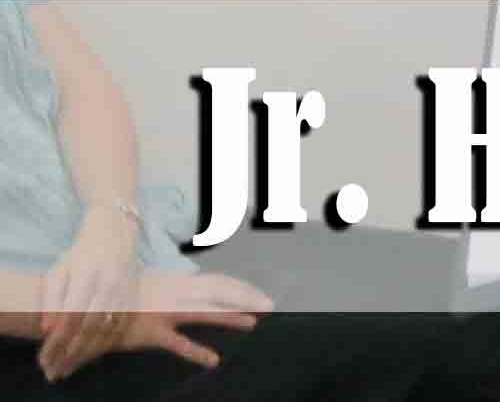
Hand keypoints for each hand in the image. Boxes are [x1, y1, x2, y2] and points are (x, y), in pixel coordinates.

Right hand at [36, 271, 270, 382]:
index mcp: (177, 281)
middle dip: (246, 297)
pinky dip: (197, 352)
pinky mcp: (151, 333)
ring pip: (205, 313)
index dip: (240, 286)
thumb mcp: (152, 284)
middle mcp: (175, 293)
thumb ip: (174, 286)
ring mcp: (164, 312)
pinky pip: (178, 343)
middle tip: (270, 304)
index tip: (260, 292)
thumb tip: (192, 286)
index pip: (216, 281)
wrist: (87, 305)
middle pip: (219, 292)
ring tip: (253, 324)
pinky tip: (213, 361)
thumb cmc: (120, 293)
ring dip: (230, 317)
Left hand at [37, 212, 138, 377]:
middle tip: (56, 371)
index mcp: (86, 278)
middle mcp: (108, 287)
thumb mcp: (59, 269)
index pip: (70, 319)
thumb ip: (53, 299)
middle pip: (89, 329)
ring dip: (87, 353)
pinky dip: (106, 344)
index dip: (57, 342)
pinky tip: (93, 353)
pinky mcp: (134, 297)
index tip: (44, 359)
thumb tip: (49, 330)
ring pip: (107, 330)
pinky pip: (120, 326)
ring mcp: (124, 293)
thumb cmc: (82, 251)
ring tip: (71, 367)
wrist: (116, 231)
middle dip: (71, 353)